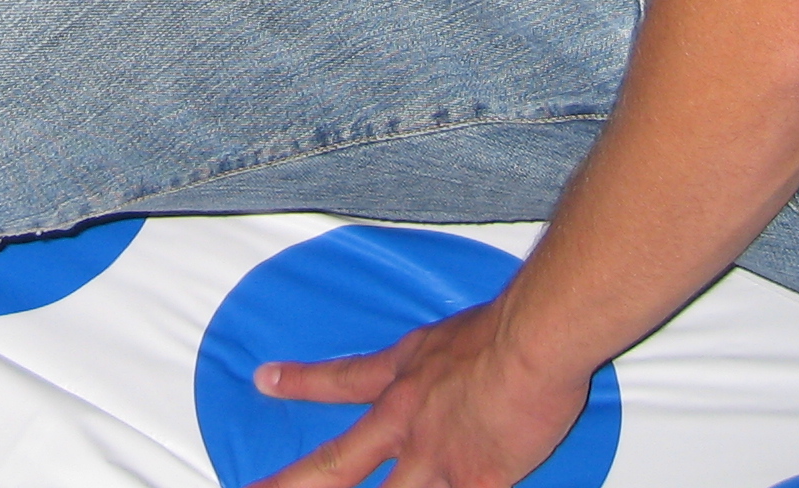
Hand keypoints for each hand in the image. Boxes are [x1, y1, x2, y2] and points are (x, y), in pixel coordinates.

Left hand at [250, 302, 595, 487]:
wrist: (533, 340)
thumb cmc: (507, 327)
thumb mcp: (452, 335)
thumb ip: (442, 362)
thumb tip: (450, 373)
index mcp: (402, 376)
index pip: (340, 379)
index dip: (301, 382)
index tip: (265, 380)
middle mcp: (405, 421)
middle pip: (334, 465)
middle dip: (291, 486)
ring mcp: (433, 459)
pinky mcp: (473, 482)